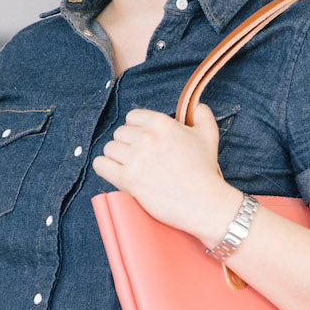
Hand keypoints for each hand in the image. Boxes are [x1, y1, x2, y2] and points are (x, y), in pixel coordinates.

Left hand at [93, 104, 239, 241]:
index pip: (132, 117)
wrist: (204, 203)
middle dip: (127, 145)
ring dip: (116, 157)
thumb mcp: (209, 137)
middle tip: (139, 159)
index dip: (136, 130)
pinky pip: (100, 165)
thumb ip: (202, 116)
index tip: (144, 143)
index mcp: (162, 123)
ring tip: (129, 167)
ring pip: (109, 148)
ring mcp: (136, 158)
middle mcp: (147, 137)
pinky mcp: (128, 179)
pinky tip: (114, 172)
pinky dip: (104, 168)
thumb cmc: (205, 171)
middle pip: (119, 133)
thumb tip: (198, 107)